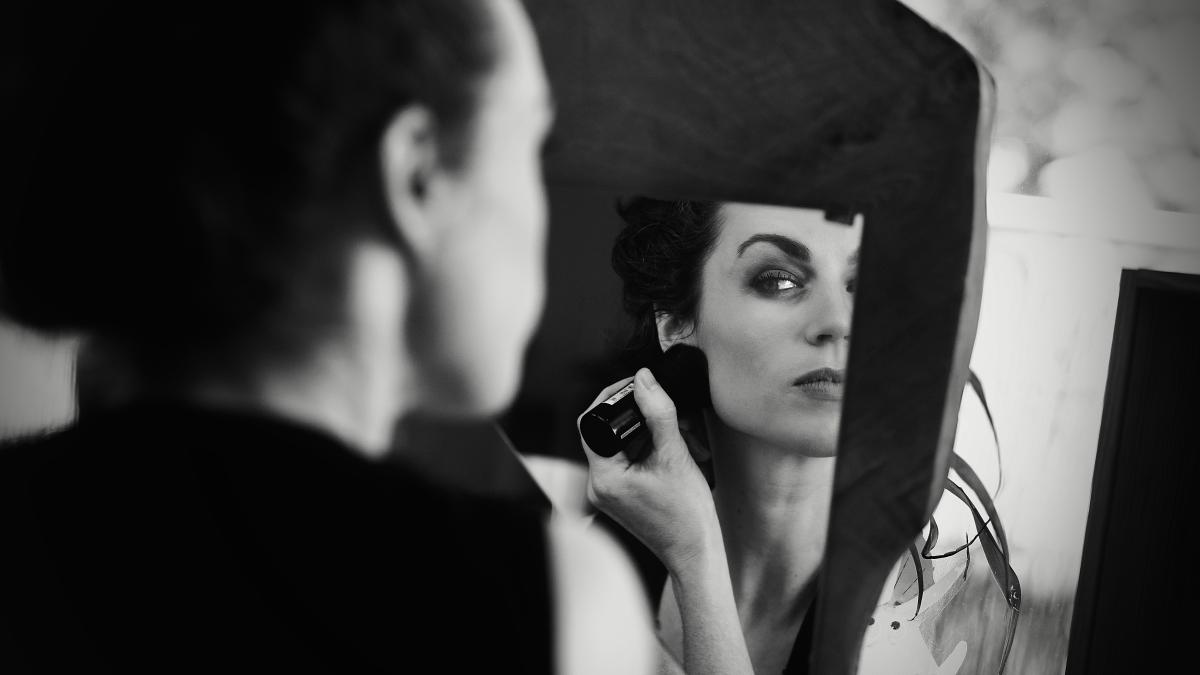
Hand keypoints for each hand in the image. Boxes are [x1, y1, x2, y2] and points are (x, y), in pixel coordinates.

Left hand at [577, 368, 721, 573]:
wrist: (695, 552)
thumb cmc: (687, 515)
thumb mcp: (674, 455)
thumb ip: (658, 412)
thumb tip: (644, 378)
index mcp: (604, 477)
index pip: (592, 421)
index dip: (613, 397)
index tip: (637, 386)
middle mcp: (598, 485)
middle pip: (609, 431)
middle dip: (642, 416)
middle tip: (668, 411)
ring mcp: (607, 492)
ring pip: (622, 444)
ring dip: (651, 433)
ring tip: (683, 437)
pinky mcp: (619, 495)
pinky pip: (628, 460)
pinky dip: (650, 449)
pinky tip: (676, 452)